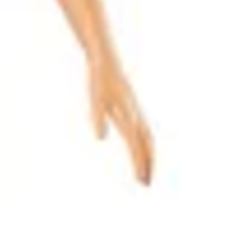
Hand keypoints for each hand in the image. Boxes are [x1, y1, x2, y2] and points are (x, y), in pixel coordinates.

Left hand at [87, 48, 154, 183]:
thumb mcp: (94, 99)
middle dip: (148, 164)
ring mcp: (136, 111)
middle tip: (146, 184)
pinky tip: (140, 150)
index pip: (136, 144)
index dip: (139, 162)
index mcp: (128, 114)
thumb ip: (97, 117)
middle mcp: (135, 114)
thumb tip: (99, 137)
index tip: (140, 180)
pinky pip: (143, 132)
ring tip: (146, 173)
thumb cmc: (98, 79)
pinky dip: (145, 145)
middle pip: (147, 144)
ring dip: (148, 156)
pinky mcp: (133, 109)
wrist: (105, 59)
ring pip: (148, 138)